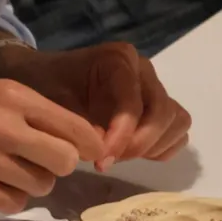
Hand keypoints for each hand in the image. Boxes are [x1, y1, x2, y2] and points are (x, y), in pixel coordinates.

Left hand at [0, 42, 190, 171]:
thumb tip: (104, 154)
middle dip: (140, 143)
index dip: (123, 134)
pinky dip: (160, 148)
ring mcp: (154, 88)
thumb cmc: (47, 86)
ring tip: (120, 156)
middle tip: (110, 161)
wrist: (44, 78)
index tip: (102, 160)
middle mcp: (143, 70)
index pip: (134, 100)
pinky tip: (132, 153)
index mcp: (118, 59)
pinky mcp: (158, 108)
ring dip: (153, 145)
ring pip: (177, 121)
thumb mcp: (54, 102)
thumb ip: (80, 125)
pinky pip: (177, 131)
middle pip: (164, 111)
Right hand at [0, 78, 104, 212]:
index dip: (88, 144)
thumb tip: (72, 138)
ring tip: (8, 171)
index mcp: (10, 95)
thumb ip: (27, 111)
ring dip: (32, 183)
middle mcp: (1, 125)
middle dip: (59, 165)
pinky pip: (12, 204)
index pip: (73, 127)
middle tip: (41, 162)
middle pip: (64, 161)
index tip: (88, 152)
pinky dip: (9, 198)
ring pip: (40, 186)